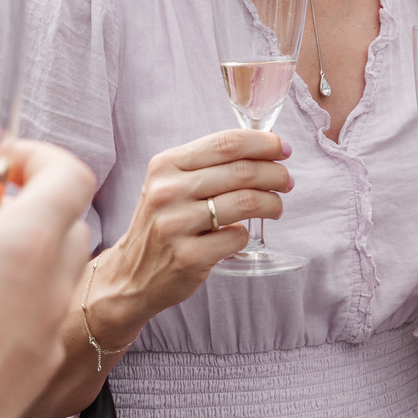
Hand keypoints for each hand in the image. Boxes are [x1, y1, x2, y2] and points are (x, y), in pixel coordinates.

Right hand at [0, 140, 95, 417]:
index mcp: (22, 245)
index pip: (70, 176)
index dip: (42, 158)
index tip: (9, 162)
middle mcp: (49, 289)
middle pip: (68, 227)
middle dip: (29, 213)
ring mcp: (46, 338)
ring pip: (54, 281)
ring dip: (22, 265)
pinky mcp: (33, 378)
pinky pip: (36, 328)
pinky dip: (12, 313)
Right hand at [99, 128, 294, 323]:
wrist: (131, 275)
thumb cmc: (164, 222)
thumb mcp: (172, 183)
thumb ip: (210, 163)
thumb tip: (268, 147)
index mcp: (166, 165)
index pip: (226, 143)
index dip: (264, 143)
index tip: (284, 148)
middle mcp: (167, 192)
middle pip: (242, 171)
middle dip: (276, 173)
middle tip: (287, 181)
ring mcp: (175, 225)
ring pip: (245, 202)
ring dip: (272, 203)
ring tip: (275, 207)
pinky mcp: (188, 257)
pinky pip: (237, 237)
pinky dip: (247, 234)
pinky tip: (241, 234)